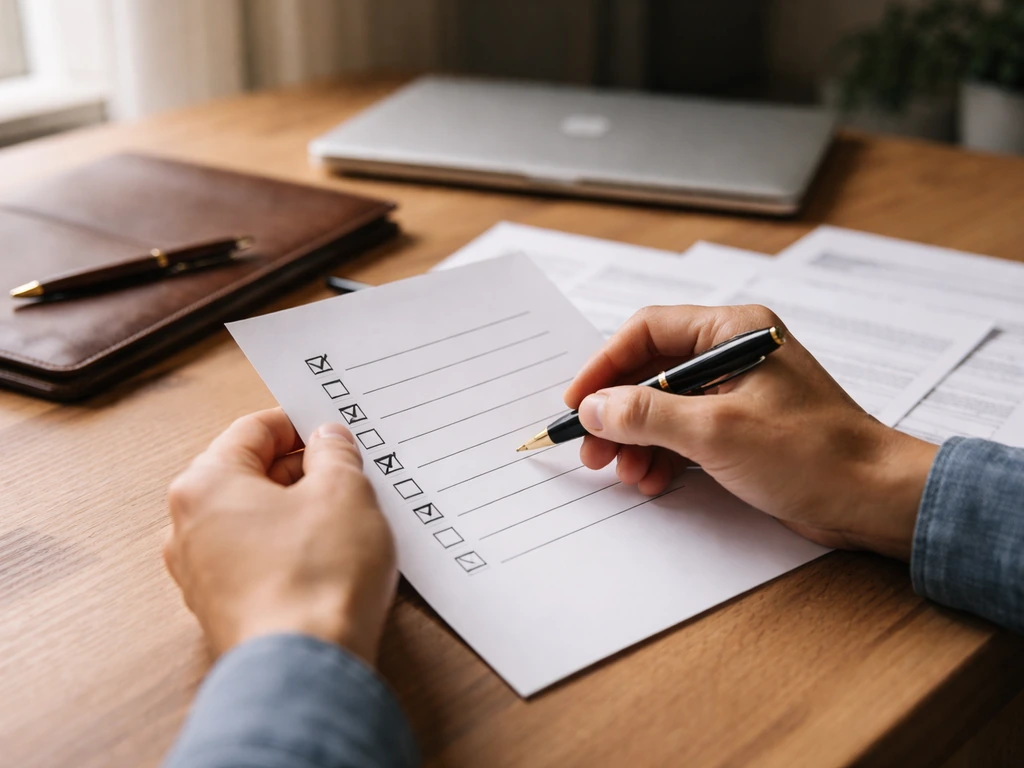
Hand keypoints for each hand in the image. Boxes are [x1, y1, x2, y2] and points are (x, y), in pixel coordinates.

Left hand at [164, 409, 395, 663]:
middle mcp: (189, 528)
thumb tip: (328, 441)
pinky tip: (328, 558)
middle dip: (300, 470)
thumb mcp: (344, 491)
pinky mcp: (224, 610)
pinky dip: (290, 550)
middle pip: (249, 475)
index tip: (330, 430)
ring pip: (254, 521)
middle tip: (346, 473)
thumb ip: (335, 454)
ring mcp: (202, 575)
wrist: (305, 667)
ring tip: (344, 518)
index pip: (252, 430)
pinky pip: (258, 560)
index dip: (298, 423)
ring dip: (297, 512)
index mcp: (205, 484)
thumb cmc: (316, 578)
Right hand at [564, 305, 938, 560]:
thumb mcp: (715, 432)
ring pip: (663, 406)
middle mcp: (732, 353)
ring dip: (636, 440)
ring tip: (623, 472)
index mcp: (733, 331)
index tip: (578, 400)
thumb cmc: (813, 454)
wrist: (872, 499)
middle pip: (650, 371)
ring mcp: (736, 391)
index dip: (605, 365)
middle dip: (617, 412)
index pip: (648, 331)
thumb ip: (646, 415)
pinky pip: (684, 432)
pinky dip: (661, 455)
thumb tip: (594, 407)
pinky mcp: (740, 427)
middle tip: (592, 447)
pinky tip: (651, 479)